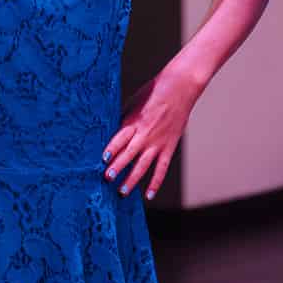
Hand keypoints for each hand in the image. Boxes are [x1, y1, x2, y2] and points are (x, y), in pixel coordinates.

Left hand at [102, 64, 199, 199]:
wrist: (180, 87)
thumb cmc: (154, 91)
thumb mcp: (134, 102)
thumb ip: (124, 118)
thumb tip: (112, 132)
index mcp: (134, 120)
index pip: (120, 138)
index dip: (111, 149)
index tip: (102, 160)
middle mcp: (145, 133)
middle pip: (128, 154)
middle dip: (117, 167)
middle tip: (107, 179)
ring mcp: (158, 142)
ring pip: (143, 165)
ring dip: (132, 179)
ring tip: (122, 191)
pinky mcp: (169, 146)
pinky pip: (162, 168)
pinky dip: (156, 182)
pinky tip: (149, 195)